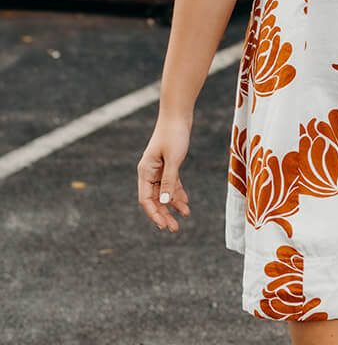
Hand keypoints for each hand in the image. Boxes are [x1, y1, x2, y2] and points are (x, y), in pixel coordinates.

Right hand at [137, 115, 191, 233]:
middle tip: (175, 229)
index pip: (146, 200)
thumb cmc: (174, 135)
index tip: (164, 226)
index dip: (154, 214)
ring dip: (172, 205)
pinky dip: (177, 194)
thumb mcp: (173, 159)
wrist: (178, 116)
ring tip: (184, 217)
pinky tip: (186, 203)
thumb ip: (169, 181)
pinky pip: (171, 184)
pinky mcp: (168, 165)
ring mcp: (158, 169)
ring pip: (163, 193)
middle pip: (154, 199)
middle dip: (164, 214)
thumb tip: (164, 203)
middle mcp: (149, 172)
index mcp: (145, 172)